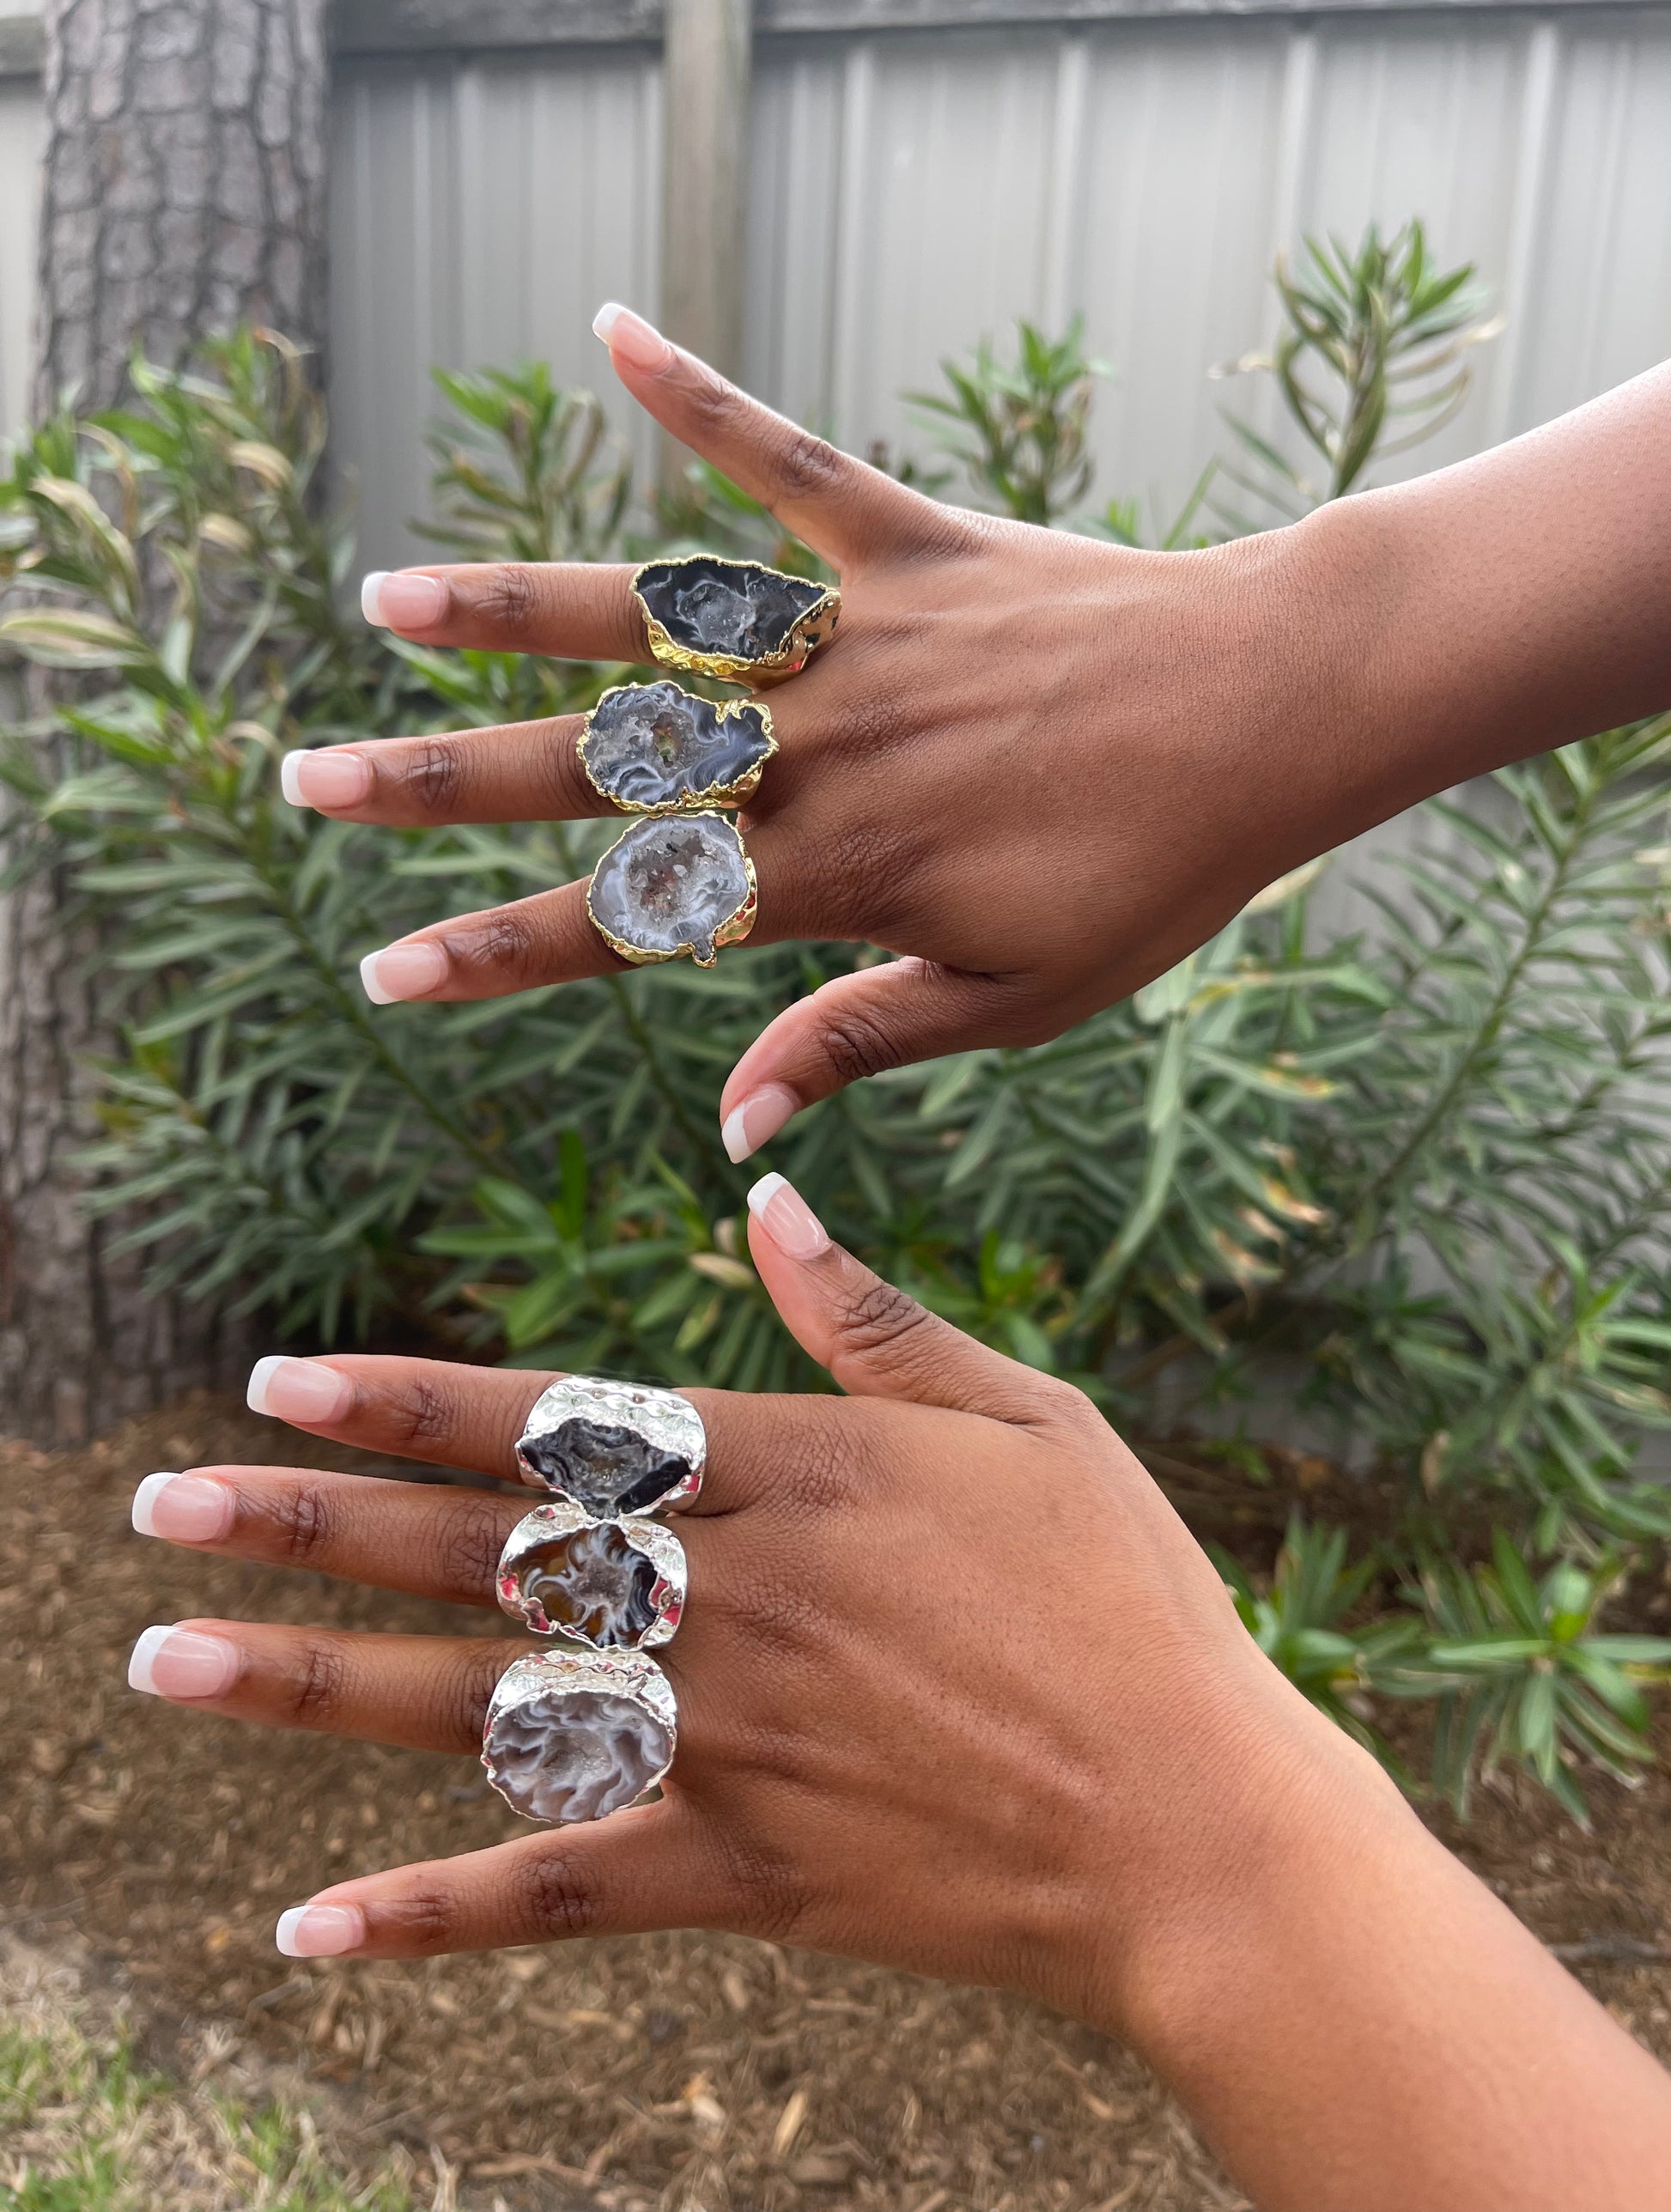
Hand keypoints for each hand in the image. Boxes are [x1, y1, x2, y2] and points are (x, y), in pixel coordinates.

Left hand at [127, 1173, 1670, 2211]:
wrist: (1199, 1833)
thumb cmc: (1129, 1606)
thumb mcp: (1029, 1423)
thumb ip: (876, 1321)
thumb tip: (765, 1201)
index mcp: (797, 1475)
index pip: (555, 1424)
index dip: (406, 1401)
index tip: (281, 1380)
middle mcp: (733, 1600)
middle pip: (478, 1554)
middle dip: (308, 1524)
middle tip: (165, 1509)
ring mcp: (726, 1744)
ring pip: (476, 1709)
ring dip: (312, 1685)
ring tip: (168, 1664)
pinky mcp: (741, 1873)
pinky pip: (558, 1892)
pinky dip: (429, 1916)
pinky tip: (308, 1926)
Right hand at [287, 305, 1350, 1160]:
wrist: (1273, 717)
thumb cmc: (1152, 874)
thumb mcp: (1012, 999)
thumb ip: (856, 1040)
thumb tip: (729, 1125)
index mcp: (834, 872)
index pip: (629, 922)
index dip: (496, 950)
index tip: (385, 969)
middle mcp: (819, 749)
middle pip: (596, 767)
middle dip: (441, 780)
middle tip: (308, 777)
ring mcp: (858, 638)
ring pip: (655, 621)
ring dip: (515, 604)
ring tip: (387, 593)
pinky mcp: (911, 542)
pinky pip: (788, 464)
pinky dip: (702, 400)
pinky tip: (608, 329)